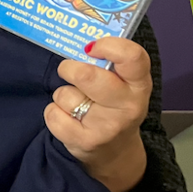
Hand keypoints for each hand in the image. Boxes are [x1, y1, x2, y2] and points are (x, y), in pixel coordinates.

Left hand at [44, 37, 150, 191]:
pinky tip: (68, 119)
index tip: (91, 47)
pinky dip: (54, 113)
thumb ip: (108, 63)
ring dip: (62, 95)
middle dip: (69, 69)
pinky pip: (52, 114)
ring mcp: (107, 126)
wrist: (114, 152)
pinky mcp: (85, 141)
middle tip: (70, 72)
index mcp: (139, 84)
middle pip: (86, 75)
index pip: (132, 56)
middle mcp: (128, 105)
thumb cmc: (113, 107)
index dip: (108, 46)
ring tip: (76, 103)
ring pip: (65, 94)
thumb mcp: (122, 84)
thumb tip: (82, 39)